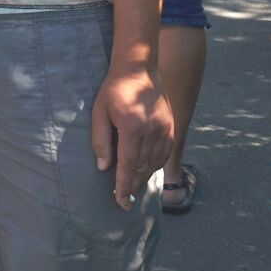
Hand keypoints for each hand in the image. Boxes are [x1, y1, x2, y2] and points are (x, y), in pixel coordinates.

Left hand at [90, 64, 174, 210]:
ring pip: (155, 162)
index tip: (121, 201)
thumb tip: (103, 167)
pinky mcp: (170, 126)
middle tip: (125, 199)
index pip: (128, 165)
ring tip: (134, 186)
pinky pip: (165, 153)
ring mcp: (164, 129)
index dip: (124, 186)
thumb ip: (100, 140)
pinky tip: (147, 170)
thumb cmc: (114, 89)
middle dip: (133, 185)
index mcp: (132, 127)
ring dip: (144, 176)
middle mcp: (152, 130)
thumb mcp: (100, 112)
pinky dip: (155, 165)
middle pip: (143, 167)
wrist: (138, 68)